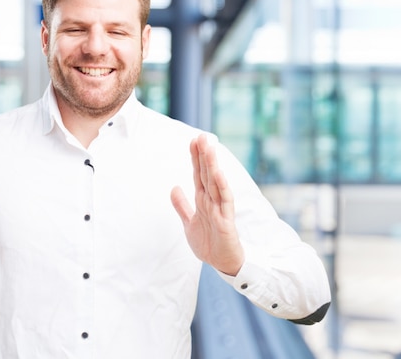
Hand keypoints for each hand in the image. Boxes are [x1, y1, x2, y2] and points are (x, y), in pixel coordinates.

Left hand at [171, 134, 243, 275]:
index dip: (196, 158)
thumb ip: (182, 205)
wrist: (223, 264)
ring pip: (215, 183)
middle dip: (204, 155)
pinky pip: (224, 201)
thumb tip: (174, 187)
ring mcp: (220, 209)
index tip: (193, 140)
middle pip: (207, 174)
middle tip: (201, 136)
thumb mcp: (189, 223)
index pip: (199, 175)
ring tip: (209, 148)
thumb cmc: (209, 243)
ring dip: (212, 165)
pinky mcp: (226, 220)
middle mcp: (212, 201)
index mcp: (203, 200)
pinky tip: (218, 173)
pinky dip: (221, 187)